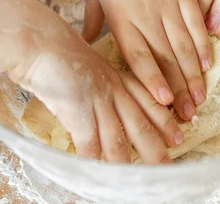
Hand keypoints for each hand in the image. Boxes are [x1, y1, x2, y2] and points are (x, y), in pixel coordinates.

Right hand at [9, 0, 181, 162]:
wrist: (39, 40)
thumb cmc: (56, 49)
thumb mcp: (85, 65)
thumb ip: (95, 83)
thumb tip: (95, 101)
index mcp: (116, 77)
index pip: (148, 100)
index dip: (164, 119)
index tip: (180, 133)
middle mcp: (113, 90)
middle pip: (141, 123)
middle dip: (156, 146)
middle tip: (170, 164)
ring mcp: (98, 100)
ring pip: (120, 138)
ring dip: (129, 162)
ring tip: (140, 180)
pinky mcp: (79, 111)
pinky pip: (90, 144)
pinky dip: (95, 162)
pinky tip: (99, 177)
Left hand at [84, 0, 211, 121]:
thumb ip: (93, 21)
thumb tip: (83, 43)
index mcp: (121, 19)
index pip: (139, 57)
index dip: (153, 81)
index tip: (164, 102)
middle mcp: (146, 16)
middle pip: (167, 59)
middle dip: (178, 90)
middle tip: (188, 115)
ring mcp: (168, 4)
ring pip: (185, 46)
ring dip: (194, 75)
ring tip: (201, 99)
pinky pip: (197, 24)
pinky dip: (204, 45)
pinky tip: (209, 64)